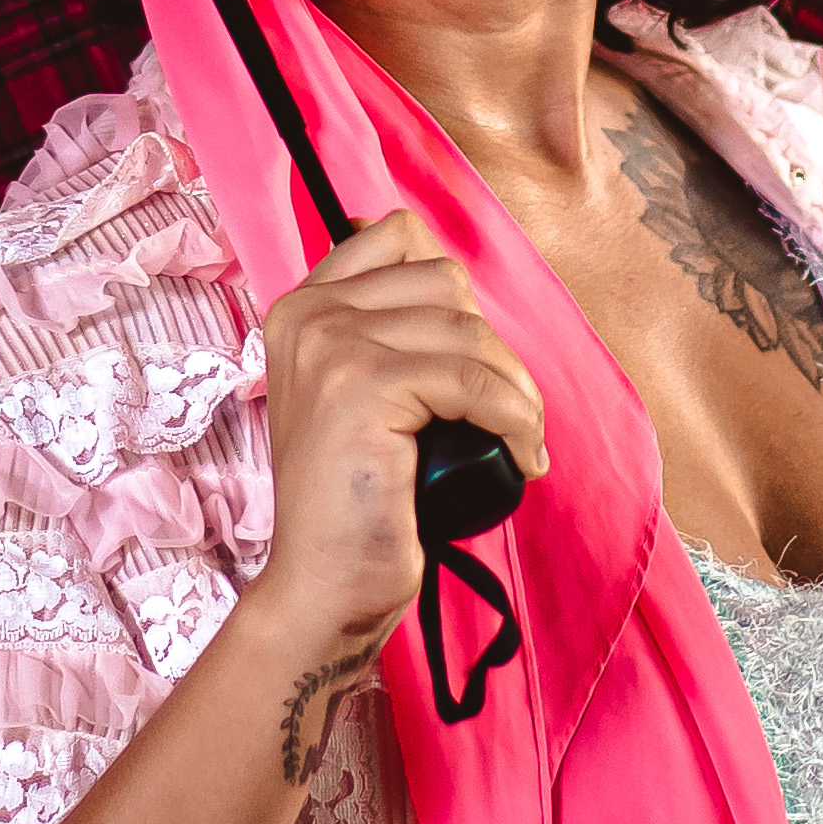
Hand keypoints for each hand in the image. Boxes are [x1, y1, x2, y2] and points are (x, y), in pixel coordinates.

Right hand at [251, 211, 549, 697]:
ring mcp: (330, 347)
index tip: (468, 356)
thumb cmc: (356, 505)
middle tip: (500, 411)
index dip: (451, 290)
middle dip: (490, 345)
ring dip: (514, 386)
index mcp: (300, 309)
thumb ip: (383, 338)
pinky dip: (515, 418)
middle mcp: (307, 316)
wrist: (322, 588)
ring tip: (517, 437)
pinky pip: (474, 380)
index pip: (396, 235)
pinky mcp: (362, 388)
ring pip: (467, 328)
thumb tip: (459, 296)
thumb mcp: (356, 399)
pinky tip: (522, 456)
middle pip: (444, 279)